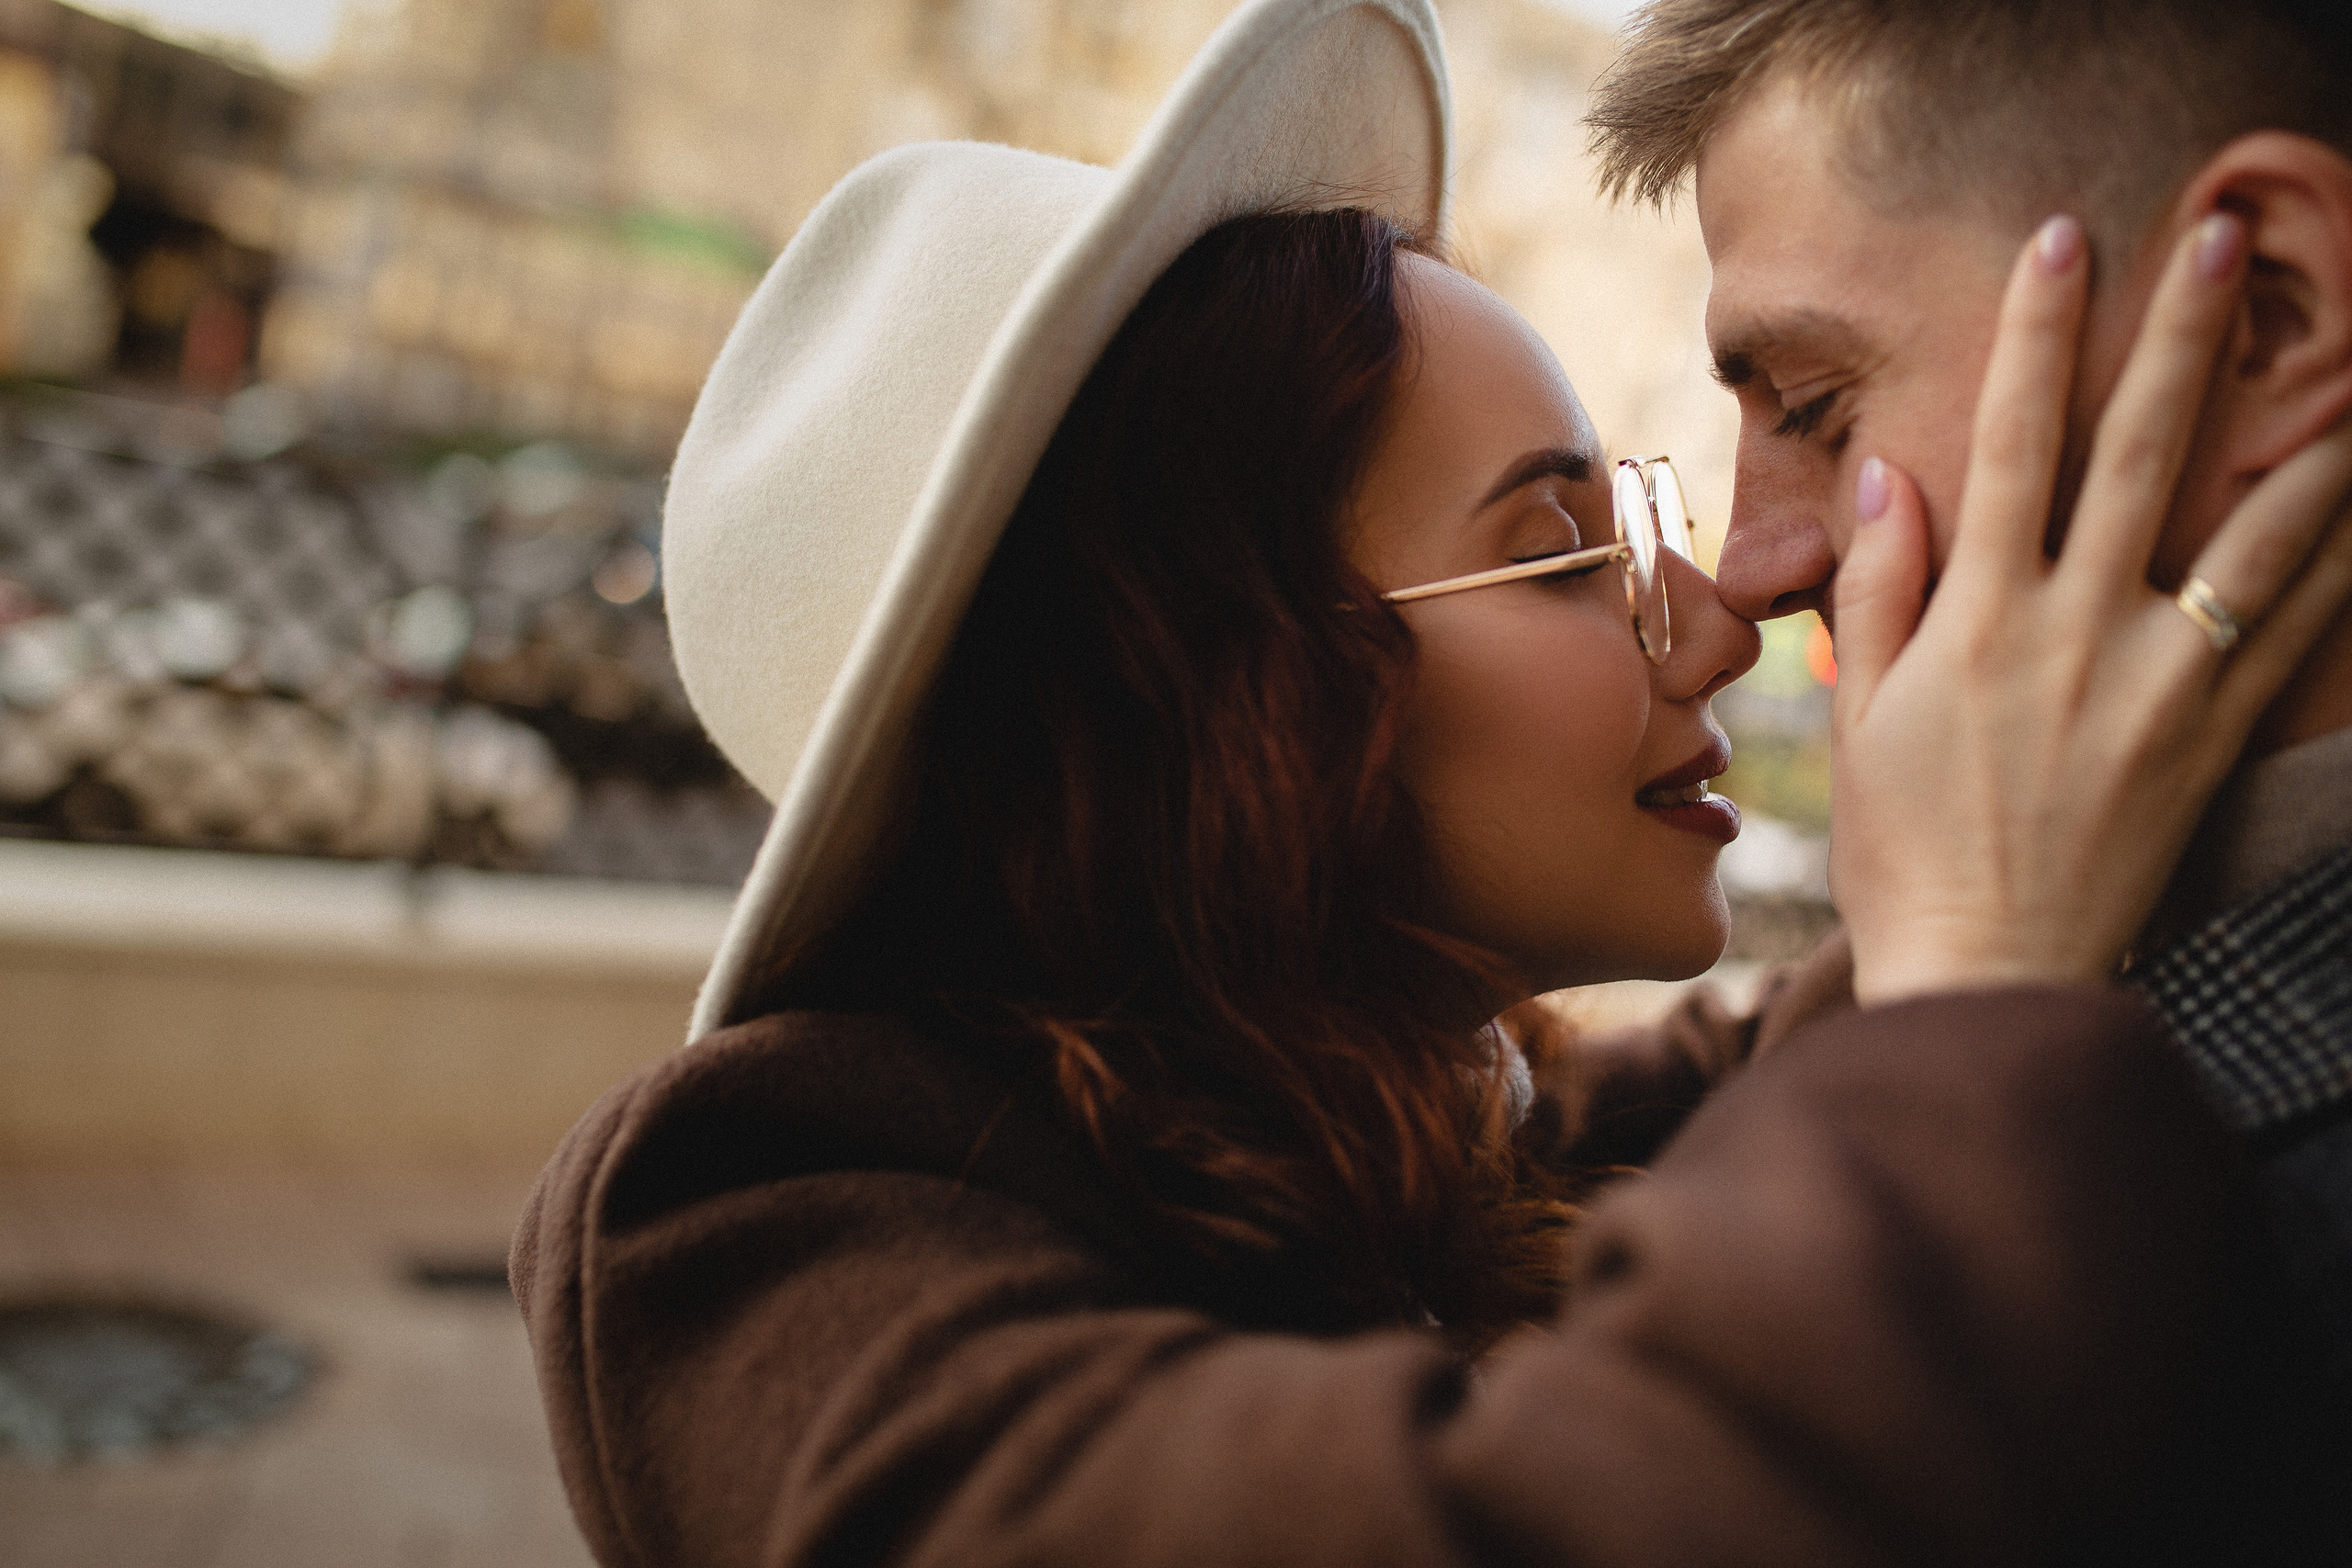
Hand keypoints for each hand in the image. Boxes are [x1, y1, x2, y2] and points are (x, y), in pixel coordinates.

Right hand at [1828, 212, 2351, 1005]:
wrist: (1993, 971)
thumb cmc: (1905, 849)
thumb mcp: (1859, 722)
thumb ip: (1879, 592)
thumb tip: (1893, 478)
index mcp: (1979, 623)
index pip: (2008, 443)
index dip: (2035, 334)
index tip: (2062, 238)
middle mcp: (2077, 634)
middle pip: (2142, 453)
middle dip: (2183, 334)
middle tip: (2225, 236)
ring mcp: (2159, 684)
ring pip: (2255, 531)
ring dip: (2308, 429)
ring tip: (2349, 352)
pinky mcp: (2213, 736)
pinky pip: (2294, 627)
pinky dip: (2338, 555)